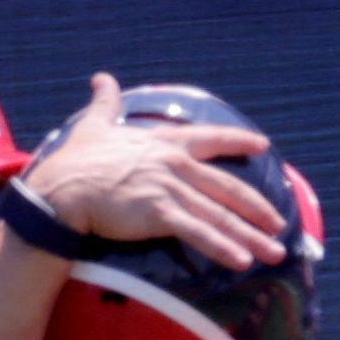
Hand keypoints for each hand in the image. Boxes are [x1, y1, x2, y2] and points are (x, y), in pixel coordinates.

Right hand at [13, 74, 285, 263]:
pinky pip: (200, 233)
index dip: (238, 141)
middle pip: (226, 186)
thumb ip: (105, 103)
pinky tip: (244, 261)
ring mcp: (170, 188)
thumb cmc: (74, 160)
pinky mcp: (160, 214)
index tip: (262, 145)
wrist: (61, 188)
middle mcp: (174, 163)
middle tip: (278, 223)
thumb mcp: (94, 124)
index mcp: (164, 142)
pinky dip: (223, 248)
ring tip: (274, 252)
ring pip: (220, 214)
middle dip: (257, 207)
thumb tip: (101, 78)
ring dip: (251, 235)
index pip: (210, 138)